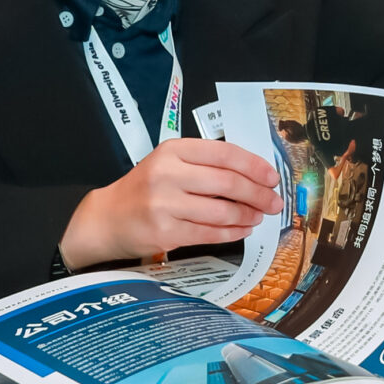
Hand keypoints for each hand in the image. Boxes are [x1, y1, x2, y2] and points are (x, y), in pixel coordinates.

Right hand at [63, 138, 279, 267]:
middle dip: (258, 194)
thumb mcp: (170, 163)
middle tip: (274, 202)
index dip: (254, 166)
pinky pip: (211, 233)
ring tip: (258, 216)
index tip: (272, 177)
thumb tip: (254, 175)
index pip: (225, 153)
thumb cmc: (146, 188)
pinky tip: (242, 229)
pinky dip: (233, 232)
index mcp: (173, 150)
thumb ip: (205, 164)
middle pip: (228, 183)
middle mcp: (168, 174)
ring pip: (222, 211)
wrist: (108, 218)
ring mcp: (165, 205)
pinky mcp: (166, 232)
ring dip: (248, 215)